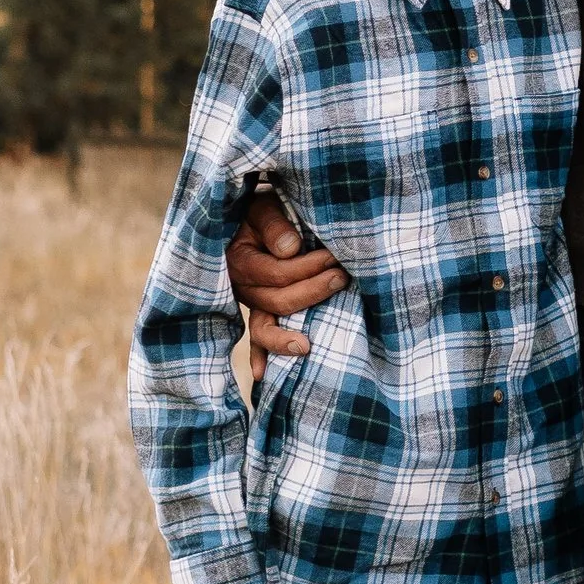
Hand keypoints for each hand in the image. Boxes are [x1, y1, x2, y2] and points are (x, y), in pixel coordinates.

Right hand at [228, 195, 348, 359]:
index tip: (334, 256)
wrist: (246, 218)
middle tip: (342, 277)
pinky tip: (262, 377)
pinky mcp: (258, 310)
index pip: (277, 274)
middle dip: (312, 291)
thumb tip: (291, 249)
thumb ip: (274, 225)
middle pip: (277, 301)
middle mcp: (241, 286)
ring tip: (308, 345)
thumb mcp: (263, 207)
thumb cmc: (260, 211)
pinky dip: (259, 356)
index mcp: (241, 260)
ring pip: (265, 326)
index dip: (308, 268)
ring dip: (287, 336)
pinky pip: (256, 336)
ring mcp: (249, 302)